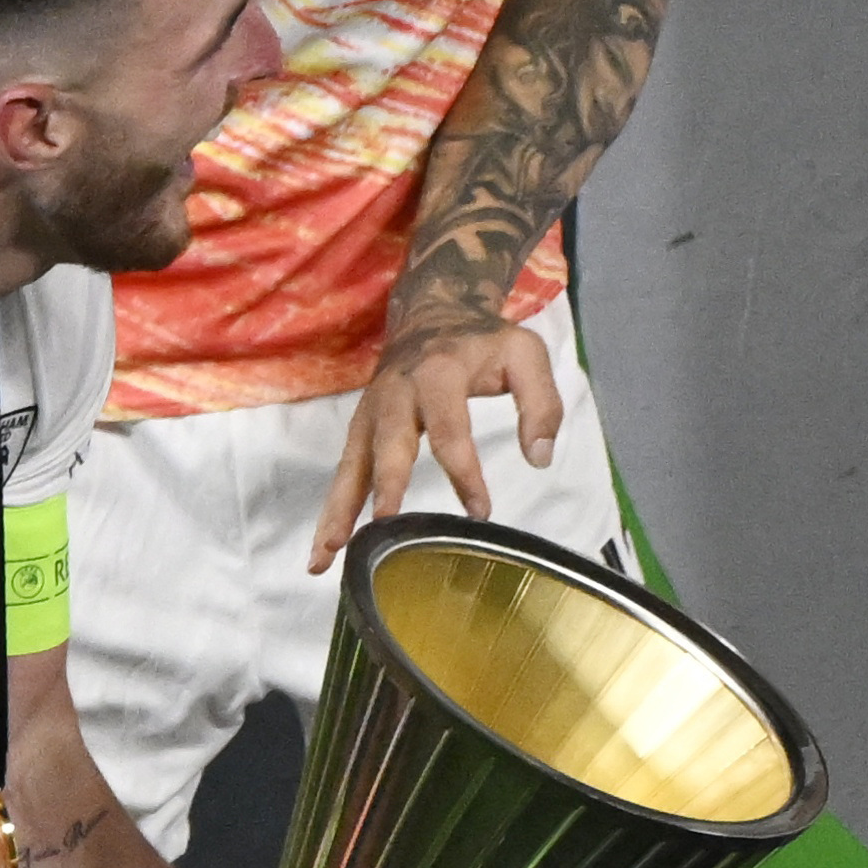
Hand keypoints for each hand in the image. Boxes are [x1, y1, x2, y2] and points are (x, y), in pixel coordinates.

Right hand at [312, 317, 559, 567]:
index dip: (463, 470)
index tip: (480, 512)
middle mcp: (395, 392)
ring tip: (327, 556)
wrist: (432, 311)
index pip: (448, 427)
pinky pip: (344, 472)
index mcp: (438, 372)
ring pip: (352, 463)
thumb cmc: (483, 342)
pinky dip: (332, 510)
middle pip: (388, 442)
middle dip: (386, 484)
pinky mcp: (360, 428)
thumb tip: (540, 459)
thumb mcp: (525, 354)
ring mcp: (371, 412)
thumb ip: (542, 403)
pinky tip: (325, 551)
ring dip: (339, 509)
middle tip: (385, 525)